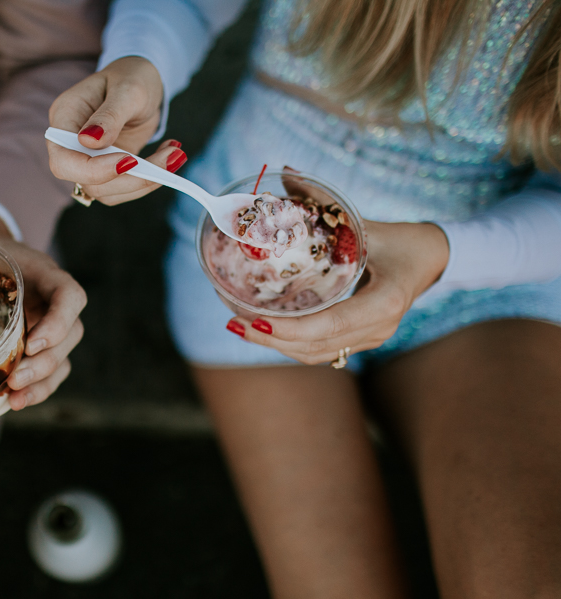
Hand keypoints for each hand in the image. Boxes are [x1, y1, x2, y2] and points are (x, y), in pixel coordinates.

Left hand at [0, 206, 86, 410]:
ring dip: (42, 385)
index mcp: (42, 274)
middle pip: (70, 336)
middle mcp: (51, 302)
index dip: (60, 322)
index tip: (33, 343)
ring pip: (62, 360)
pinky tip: (4, 405)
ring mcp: (48, 325)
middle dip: (44, 364)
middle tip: (15, 380)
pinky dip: (28, 392)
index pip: (70, 296)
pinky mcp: (35, 347)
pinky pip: (44, 374)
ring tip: (15, 401)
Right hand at [47, 56, 187, 205]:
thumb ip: (110, 115)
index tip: (130, 160)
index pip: (64, 159)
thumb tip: (89, 141)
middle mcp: (70, 144)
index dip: (93, 169)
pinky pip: (122, 189)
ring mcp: (87, 160)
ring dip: (144, 181)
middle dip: (128, 179)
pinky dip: (149, 180)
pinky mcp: (107, 171)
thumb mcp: (127, 89)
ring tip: (174, 154)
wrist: (143, 84)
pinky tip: (167, 157)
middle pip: (85, 181)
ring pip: (106, 192)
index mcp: (65, 118)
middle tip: (167, 160)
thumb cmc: (132, 77)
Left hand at [226, 221, 449, 364]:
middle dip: (271, 339)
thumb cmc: (407, 241)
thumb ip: (327, 202)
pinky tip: (264, 328)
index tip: (256, 322)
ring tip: (240, 326)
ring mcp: (370, 338)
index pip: (330, 326)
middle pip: (315, 346)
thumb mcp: (370, 223)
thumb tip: (286, 172)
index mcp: (384, 302)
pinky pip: (321, 349)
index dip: (291, 328)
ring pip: (315, 353)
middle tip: (234, 321)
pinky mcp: (361, 339)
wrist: (437, 260)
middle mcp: (378, 328)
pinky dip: (290, 342)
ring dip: (276, 344)